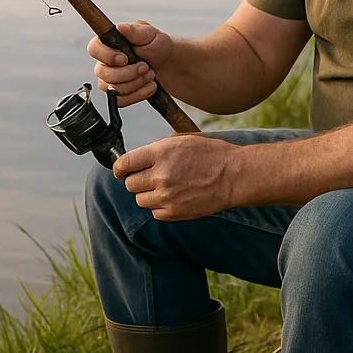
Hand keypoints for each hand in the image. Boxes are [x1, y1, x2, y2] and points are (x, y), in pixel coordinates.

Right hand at [87, 21, 173, 107]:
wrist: (168, 64)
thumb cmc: (156, 46)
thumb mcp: (150, 34)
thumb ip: (134, 30)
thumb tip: (120, 26)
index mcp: (108, 43)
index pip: (94, 49)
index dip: (107, 56)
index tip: (125, 58)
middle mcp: (104, 62)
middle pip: (103, 73)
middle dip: (129, 73)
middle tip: (145, 66)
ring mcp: (109, 80)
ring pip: (113, 89)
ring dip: (136, 83)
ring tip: (150, 74)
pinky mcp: (117, 94)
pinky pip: (120, 101)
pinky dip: (138, 95)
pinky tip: (149, 85)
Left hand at [114, 134, 241, 220]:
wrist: (234, 175)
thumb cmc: (211, 154)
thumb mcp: (181, 140)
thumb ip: (156, 150)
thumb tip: (137, 159)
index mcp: (160, 153)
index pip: (125, 163)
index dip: (119, 168)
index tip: (120, 171)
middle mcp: (161, 174)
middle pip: (130, 183)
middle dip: (136, 180)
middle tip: (149, 178)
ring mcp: (167, 195)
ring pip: (140, 199)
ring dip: (147, 194)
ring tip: (165, 187)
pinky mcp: (175, 212)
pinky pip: (154, 212)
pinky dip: (160, 207)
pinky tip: (173, 198)